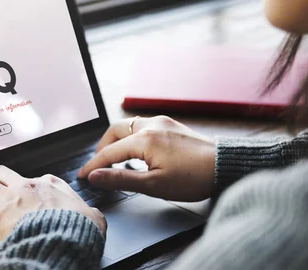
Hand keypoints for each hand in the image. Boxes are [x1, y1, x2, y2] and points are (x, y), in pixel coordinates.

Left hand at [0, 165, 106, 240]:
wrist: (67, 240)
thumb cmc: (79, 229)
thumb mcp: (93, 216)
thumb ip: (89, 212)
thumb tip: (94, 217)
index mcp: (49, 184)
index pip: (34, 178)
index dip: (27, 187)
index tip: (27, 196)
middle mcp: (26, 186)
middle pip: (0, 171)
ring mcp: (9, 201)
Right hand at [77, 116, 214, 201]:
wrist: (225, 166)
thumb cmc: (194, 178)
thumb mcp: (154, 185)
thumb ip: (121, 179)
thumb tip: (96, 176)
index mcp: (144, 139)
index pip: (109, 152)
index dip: (93, 165)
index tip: (82, 176)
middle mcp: (151, 125)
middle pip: (115, 130)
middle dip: (102, 147)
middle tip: (98, 165)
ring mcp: (162, 122)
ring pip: (129, 126)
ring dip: (117, 140)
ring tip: (115, 160)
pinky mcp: (171, 125)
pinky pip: (143, 126)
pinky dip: (132, 137)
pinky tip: (136, 152)